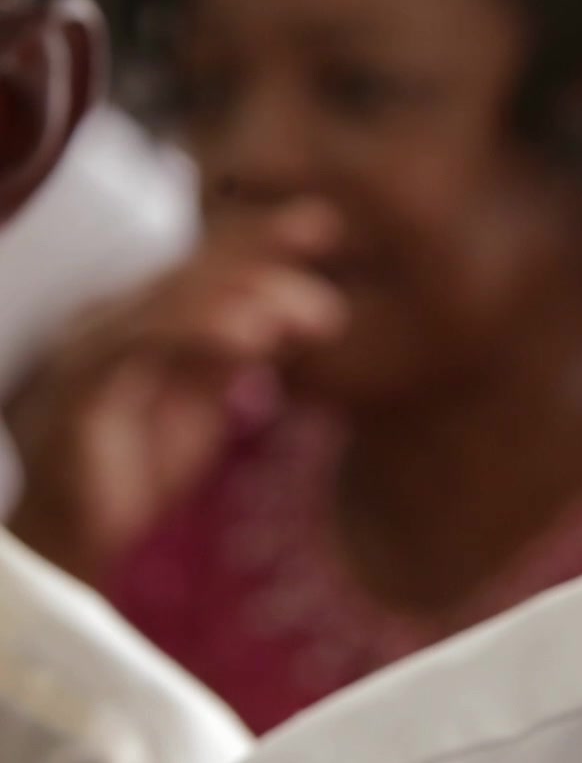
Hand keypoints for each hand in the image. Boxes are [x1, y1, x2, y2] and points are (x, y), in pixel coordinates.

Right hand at [6, 200, 348, 581]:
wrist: (71, 536)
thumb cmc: (138, 466)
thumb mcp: (204, 398)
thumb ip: (237, 352)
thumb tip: (293, 308)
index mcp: (138, 315)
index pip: (204, 262)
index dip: (261, 239)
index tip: (325, 226)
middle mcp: (107, 317)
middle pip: (194, 269)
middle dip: (266, 258)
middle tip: (328, 255)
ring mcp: (87, 346)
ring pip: (173, 298)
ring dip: (249, 298)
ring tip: (310, 315)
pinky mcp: (77, 387)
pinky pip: (141, 343)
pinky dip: (200, 331)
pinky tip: (253, 339)